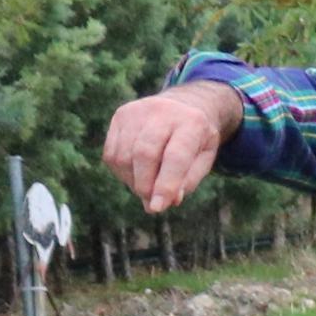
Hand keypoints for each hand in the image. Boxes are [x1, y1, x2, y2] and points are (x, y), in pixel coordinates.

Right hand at [101, 79, 244, 214]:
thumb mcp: (203, 159)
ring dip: (132, 181)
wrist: (183, 107)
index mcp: (192, 122)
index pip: (175, 157)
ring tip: (147, 187)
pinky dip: (121, 172)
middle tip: (151, 204)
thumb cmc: (196, 140)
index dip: (165, 185)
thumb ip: (187, 181)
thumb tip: (166, 202)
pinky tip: (135, 173)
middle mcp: (162, 111)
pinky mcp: (120, 116)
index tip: (157, 208)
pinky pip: (111, 153)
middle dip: (145, 185)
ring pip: (124, 156)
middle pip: (144, 154)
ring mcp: (137, 111)